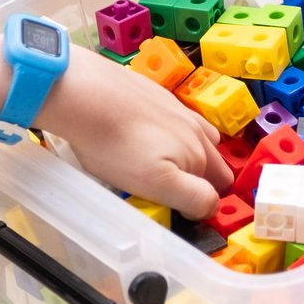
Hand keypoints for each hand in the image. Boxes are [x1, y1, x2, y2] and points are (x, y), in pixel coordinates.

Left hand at [38, 50, 227, 217]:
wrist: (84, 95)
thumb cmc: (117, 144)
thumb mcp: (158, 184)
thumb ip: (194, 198)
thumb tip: (213, 207)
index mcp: (199, 153)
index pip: (219, 187)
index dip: (204, 202)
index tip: (180, 210)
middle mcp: (195, 128)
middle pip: (210, 161)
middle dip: (197, 178)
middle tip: (166, 191)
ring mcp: (176, 108)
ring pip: (193, 137)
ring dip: (185, 153)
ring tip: (157, 164)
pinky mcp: (155, 94)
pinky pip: (170, 119)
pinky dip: (164, 131)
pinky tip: (141, 136)